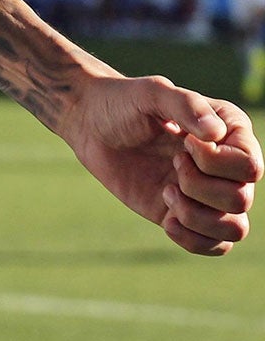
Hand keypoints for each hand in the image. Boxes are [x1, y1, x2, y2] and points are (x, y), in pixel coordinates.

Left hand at [60, 75, 260, 254]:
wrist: (92, 125)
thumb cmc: (124, 103)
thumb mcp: (151, 93)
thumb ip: (185, 105)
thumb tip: (215, 134)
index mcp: (231, 134)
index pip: (249, 166)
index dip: (215, 162)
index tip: (184, 142)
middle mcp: (227, 168)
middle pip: (241, 199)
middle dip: (198, 185)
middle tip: (171, 162)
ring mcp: (208, 194)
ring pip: (235, 230)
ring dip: (197, 217)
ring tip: (167, 192)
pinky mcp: (187, 215)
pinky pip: (214, 247)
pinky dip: (192, 239)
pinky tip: (166, 220)